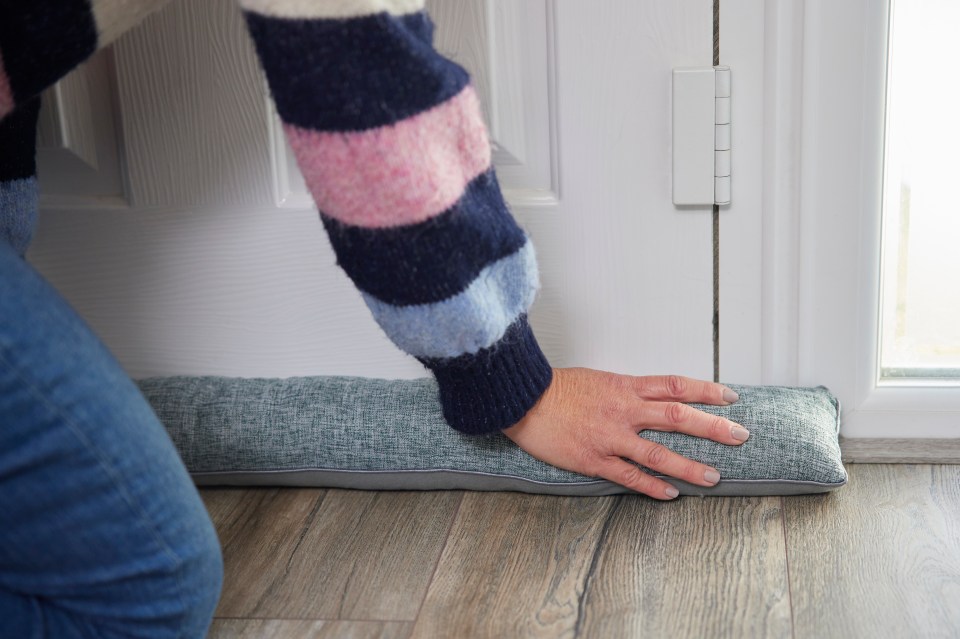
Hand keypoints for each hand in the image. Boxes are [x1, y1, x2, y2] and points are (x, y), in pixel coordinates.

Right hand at [502, 368, 748, 499]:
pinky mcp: (594, 459)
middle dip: (713, 427)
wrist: (523, 399)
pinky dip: (652, 486)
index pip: (675, 386)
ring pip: (658, 453)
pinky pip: (629, 475)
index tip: (730, 397)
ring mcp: (610, 437)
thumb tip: (653, 399)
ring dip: (689, 466)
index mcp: (625, 387)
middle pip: (678, 417)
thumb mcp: (598, 380)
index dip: (706, 391)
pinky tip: (671, 494)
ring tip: (714, 478)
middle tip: (740, 436)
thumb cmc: (557, 389)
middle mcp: (624, 411)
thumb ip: (627, 391)